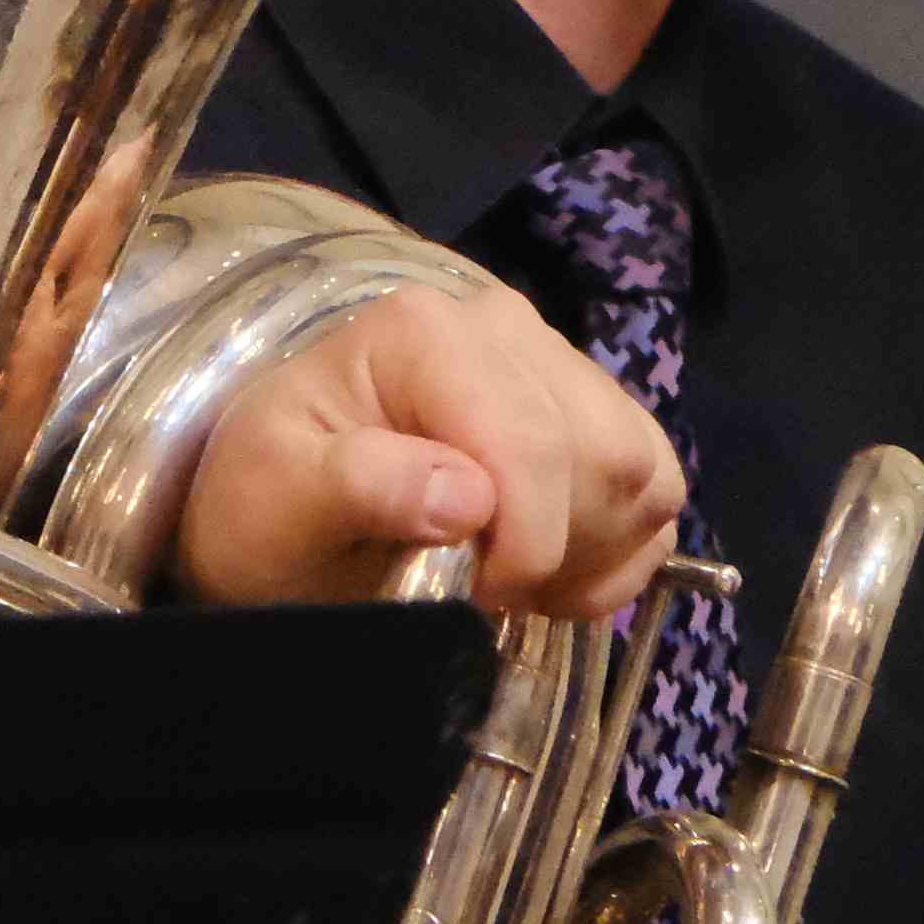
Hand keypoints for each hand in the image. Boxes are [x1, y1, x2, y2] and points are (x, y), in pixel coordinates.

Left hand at [167, 274, 685, 617]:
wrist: (276, 511)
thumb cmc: (266, 506)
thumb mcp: (276, 506)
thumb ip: (360, 488)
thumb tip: (467, 496)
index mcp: (421, 332)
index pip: (530, 441)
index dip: (527, 541)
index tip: (480, 598)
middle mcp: (500, 326)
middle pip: (602, 456)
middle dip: (558, 551)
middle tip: (487, 596)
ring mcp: (553, 363)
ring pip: (641, 472)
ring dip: (592, 554)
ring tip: (514, 584)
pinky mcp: (590, 411)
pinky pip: (656, 488)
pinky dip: (621, 553)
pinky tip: (552, 575)